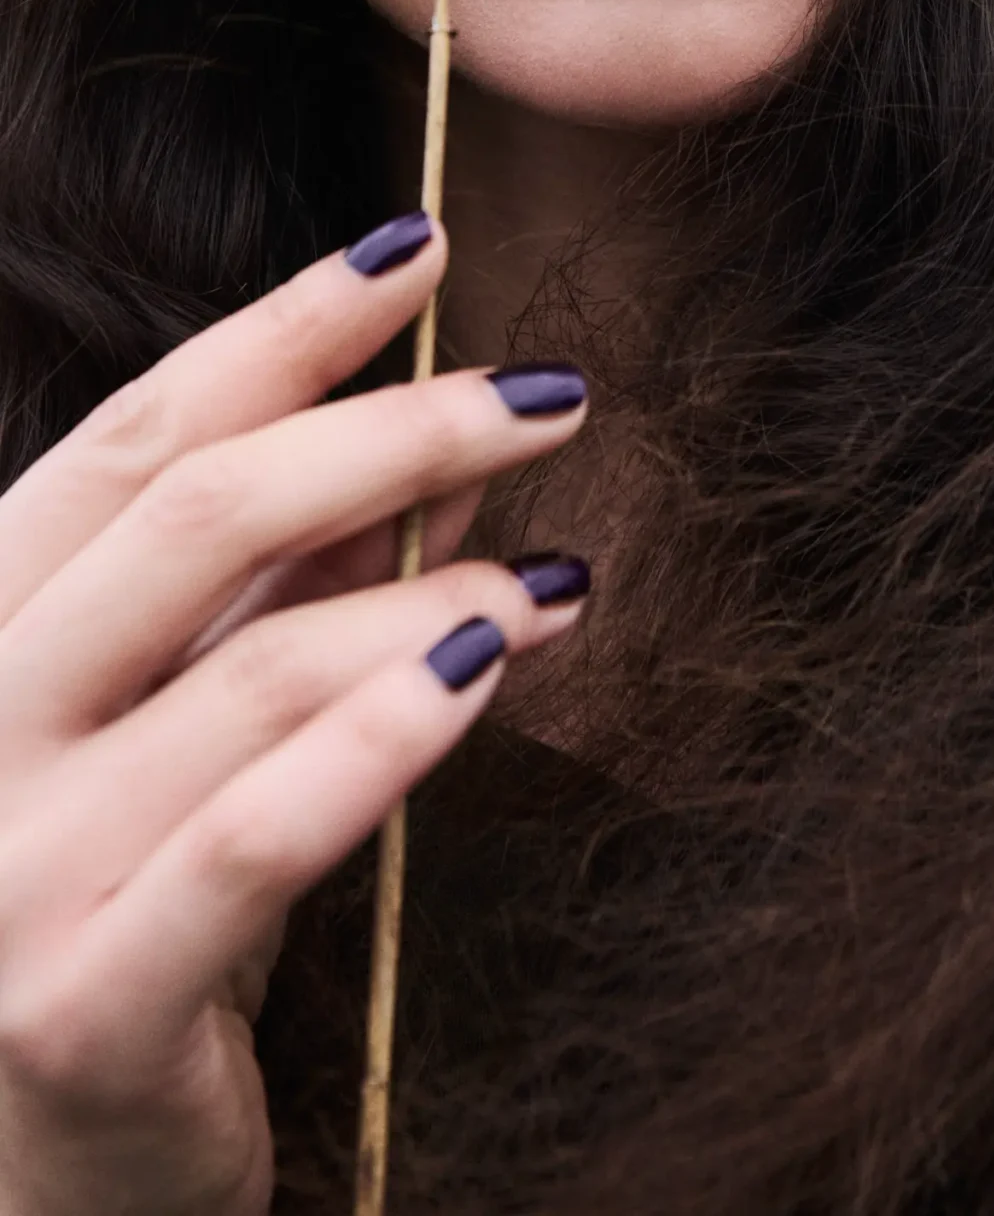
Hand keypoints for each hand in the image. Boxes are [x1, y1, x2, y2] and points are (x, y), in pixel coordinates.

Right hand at [0, 217, 589, 1215]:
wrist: (36, 1194)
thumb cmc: (123, 924)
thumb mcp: (182, 733)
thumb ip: (270, 593)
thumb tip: (421, 438)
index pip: (136, 435)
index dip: (283, 326)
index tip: (423, 248)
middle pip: (197, 513)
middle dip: (393, 427)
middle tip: (550, 395)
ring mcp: (7, 879)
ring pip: (250, 668)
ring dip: (435, 590)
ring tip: (561, 568)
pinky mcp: (78, 1015)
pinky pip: (252, 843)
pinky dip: (384, 739)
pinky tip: (493, 662)